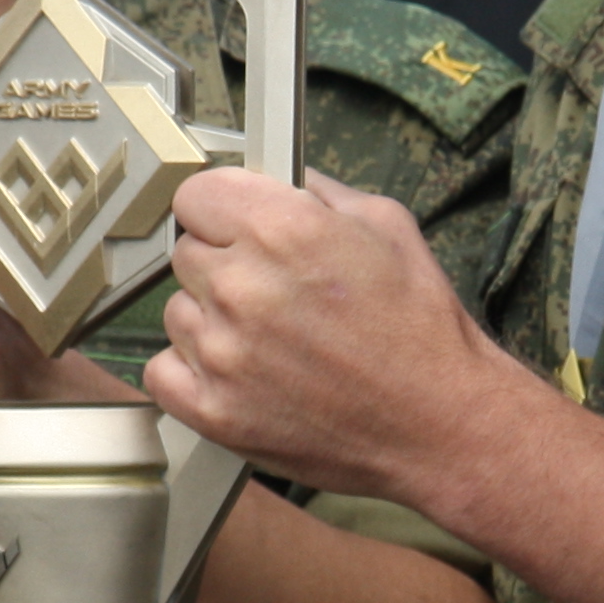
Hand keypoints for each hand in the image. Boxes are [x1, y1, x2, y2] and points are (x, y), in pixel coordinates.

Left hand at [151, 167, 528, 510]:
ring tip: (271, 340)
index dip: (221, 209)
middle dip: (225, 265)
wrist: (439, 424)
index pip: (195, 194)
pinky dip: (194, 372)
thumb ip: (320, 191)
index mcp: (283, 230)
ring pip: (178, 312)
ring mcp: (223, 354)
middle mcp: (244, 287)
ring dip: (212, 321)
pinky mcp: (214, 410)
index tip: (235, 224)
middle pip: (187, 253)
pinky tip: (241, 372)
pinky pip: (164, 371)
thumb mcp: (388, 225)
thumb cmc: (421, 331)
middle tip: (275, 290)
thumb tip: (282, 179)